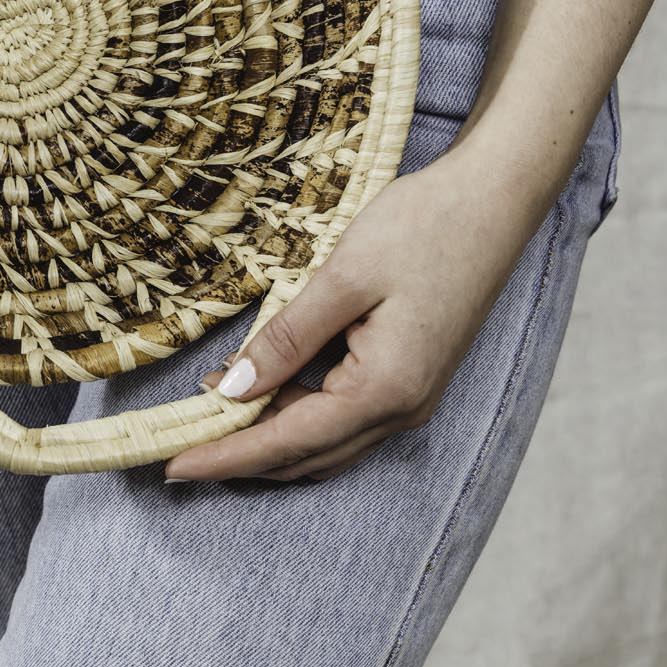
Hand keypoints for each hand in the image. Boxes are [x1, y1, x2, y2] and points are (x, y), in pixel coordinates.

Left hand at [162, 148, 538, 483]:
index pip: (289, 441)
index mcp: (385, 390)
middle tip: (177, 449)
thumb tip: (232, 389)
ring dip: (269, 438)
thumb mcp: (344, 277)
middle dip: (242, 457)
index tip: (173, 466)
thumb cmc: (424, 227)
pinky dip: (298, 414)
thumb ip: (287, 338)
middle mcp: (402, 409)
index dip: (227, 456)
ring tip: (210, 417)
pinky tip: (264, 389)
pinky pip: (344, 417)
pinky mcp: (411, 378)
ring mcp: (411, 397)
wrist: (493, 200)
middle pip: (306, 456)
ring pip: (325, 441)